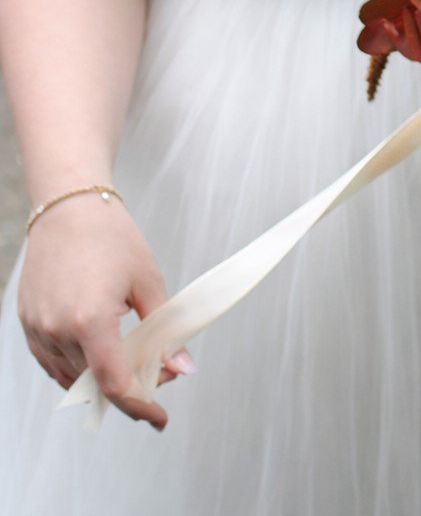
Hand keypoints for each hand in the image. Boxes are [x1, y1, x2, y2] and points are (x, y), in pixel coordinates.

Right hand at [17, 192, 193, 429]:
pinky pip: (56, 365)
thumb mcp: (149, 281)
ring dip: (106, 379)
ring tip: (138, 357)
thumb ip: (166, 329)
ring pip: (75, 379)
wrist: (69, 211)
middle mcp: (58, 332)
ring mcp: (39, 332)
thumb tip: (182, 368)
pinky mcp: (29, 328)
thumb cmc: (112, 238)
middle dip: (134, 386)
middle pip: (97, 384)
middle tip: (162, 372)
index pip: (116, 384)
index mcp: (90, 320)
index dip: (142, 407)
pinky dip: (81, 369)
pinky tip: (105, 355)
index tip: (160, 418)